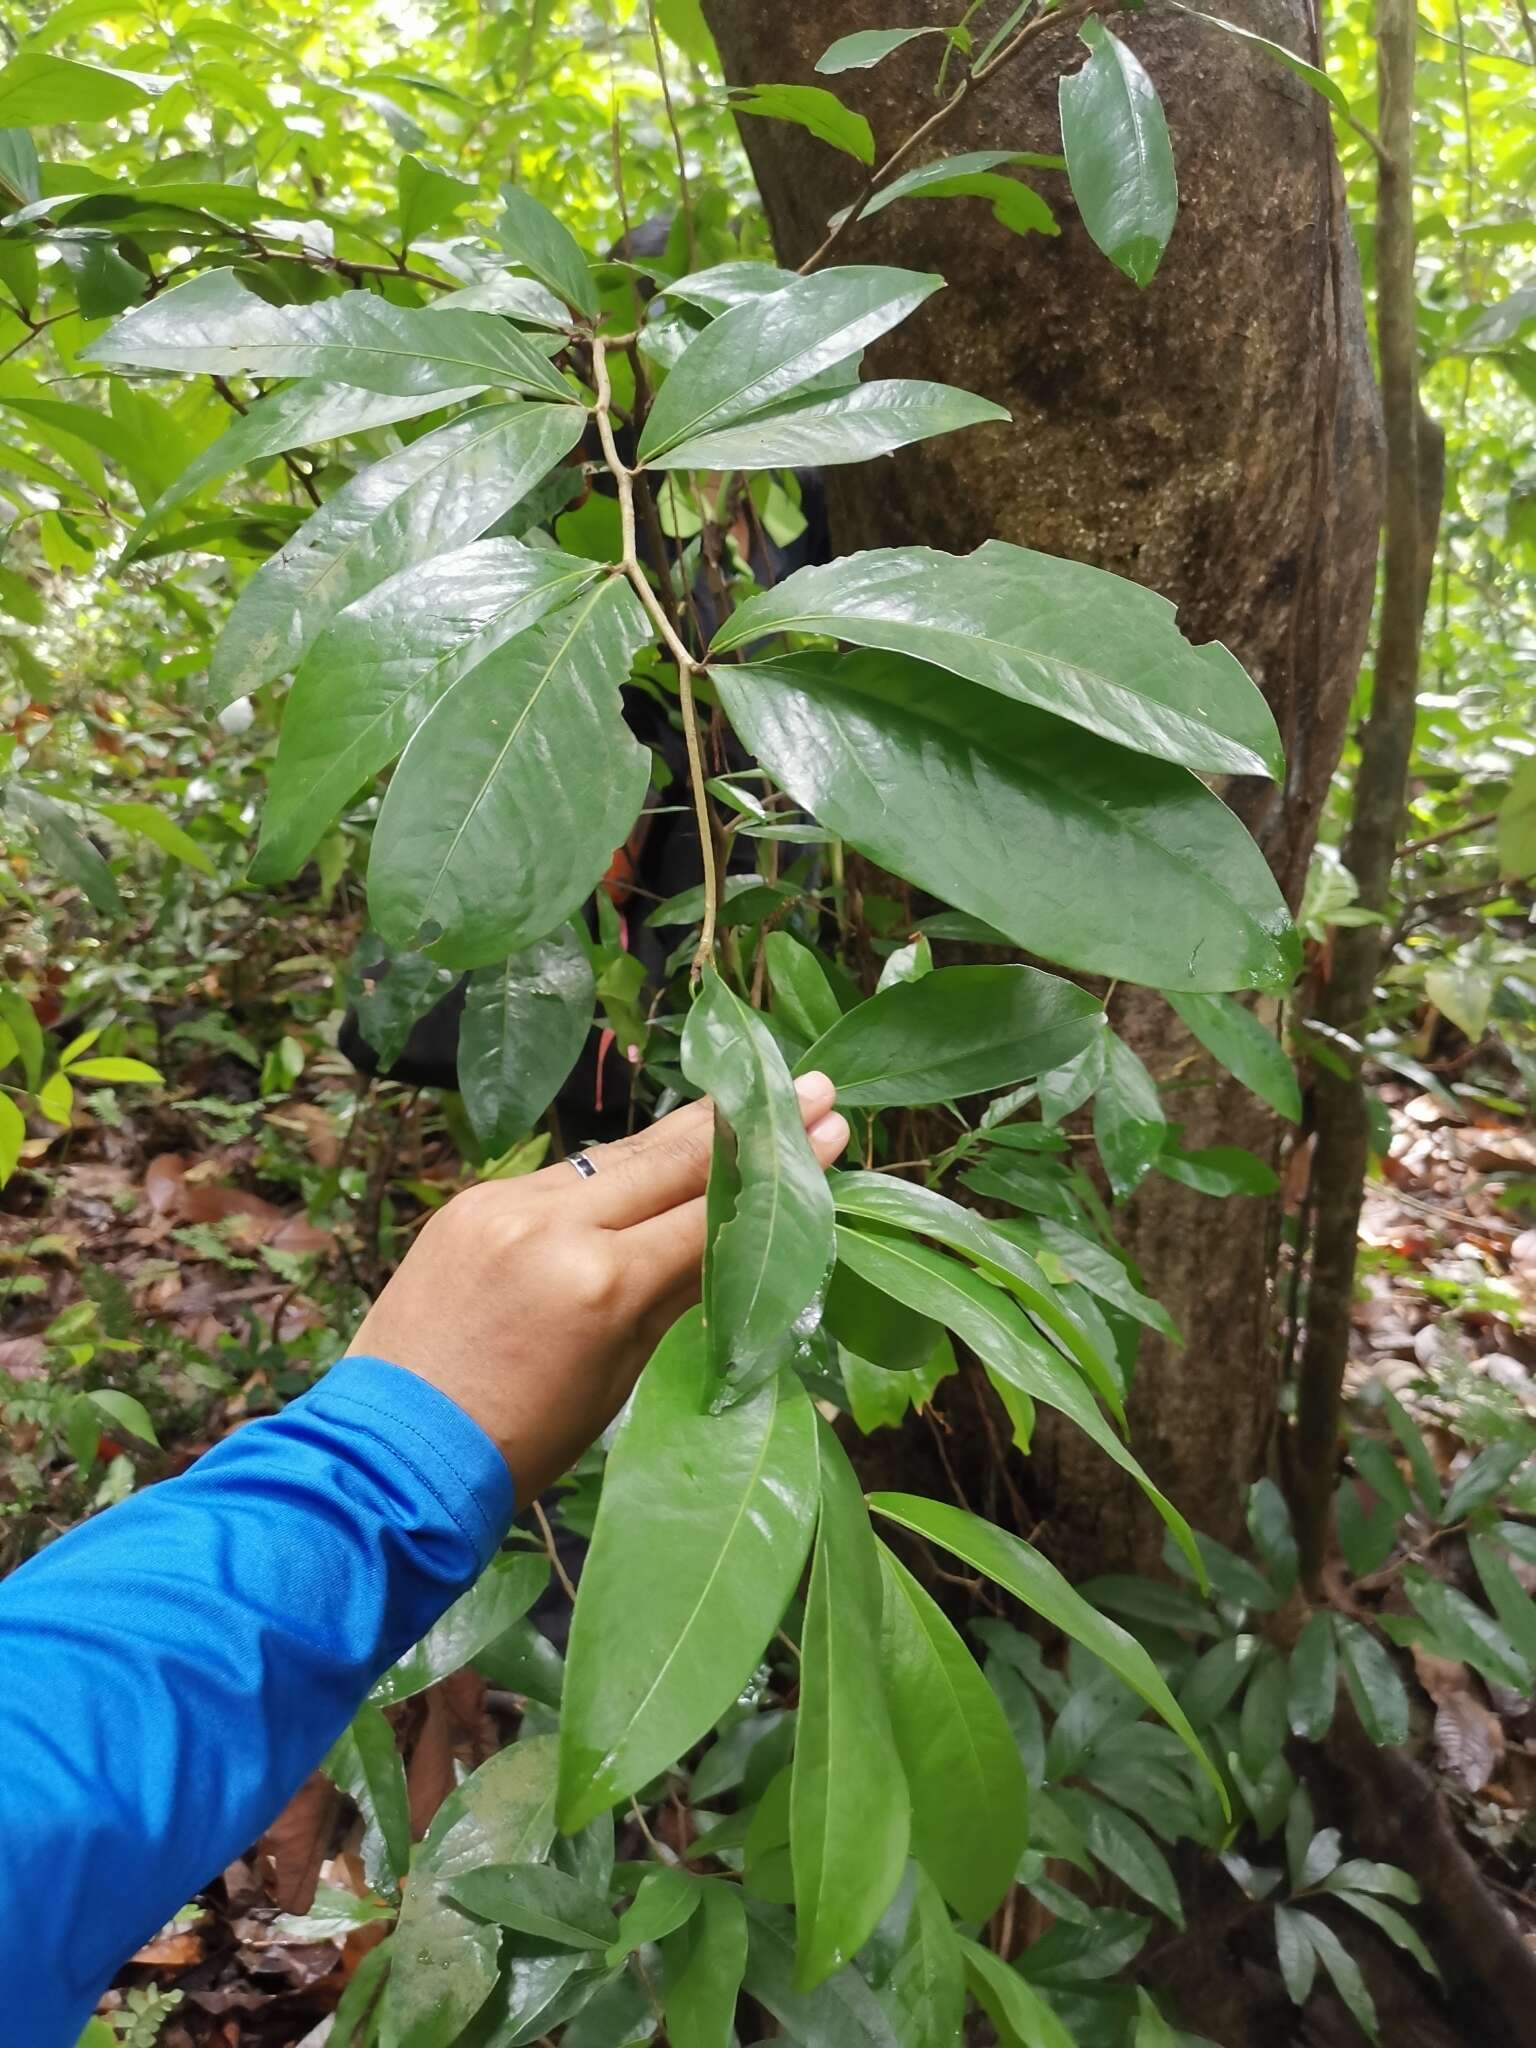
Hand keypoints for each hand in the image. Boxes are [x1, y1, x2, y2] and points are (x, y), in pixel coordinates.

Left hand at [346, 1075, 847, 1502]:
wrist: (389, 1455)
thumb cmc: (520, 1445)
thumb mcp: (619, 1378)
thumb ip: (674, 1295)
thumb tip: (735, 1236)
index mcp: (602, 1285)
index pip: (712, 1212)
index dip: (777, 1173)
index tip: (831, 1128)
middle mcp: (554, 1225)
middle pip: (670, 1159)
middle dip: (746, 1123)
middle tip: (812, 1084)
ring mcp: (506, 1204)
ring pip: (616, 1157)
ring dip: (685, 1132)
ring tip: (746, 1099)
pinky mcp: (472, 1201)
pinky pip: (563, 1175)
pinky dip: (614, 1168)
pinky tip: (656, 1152)